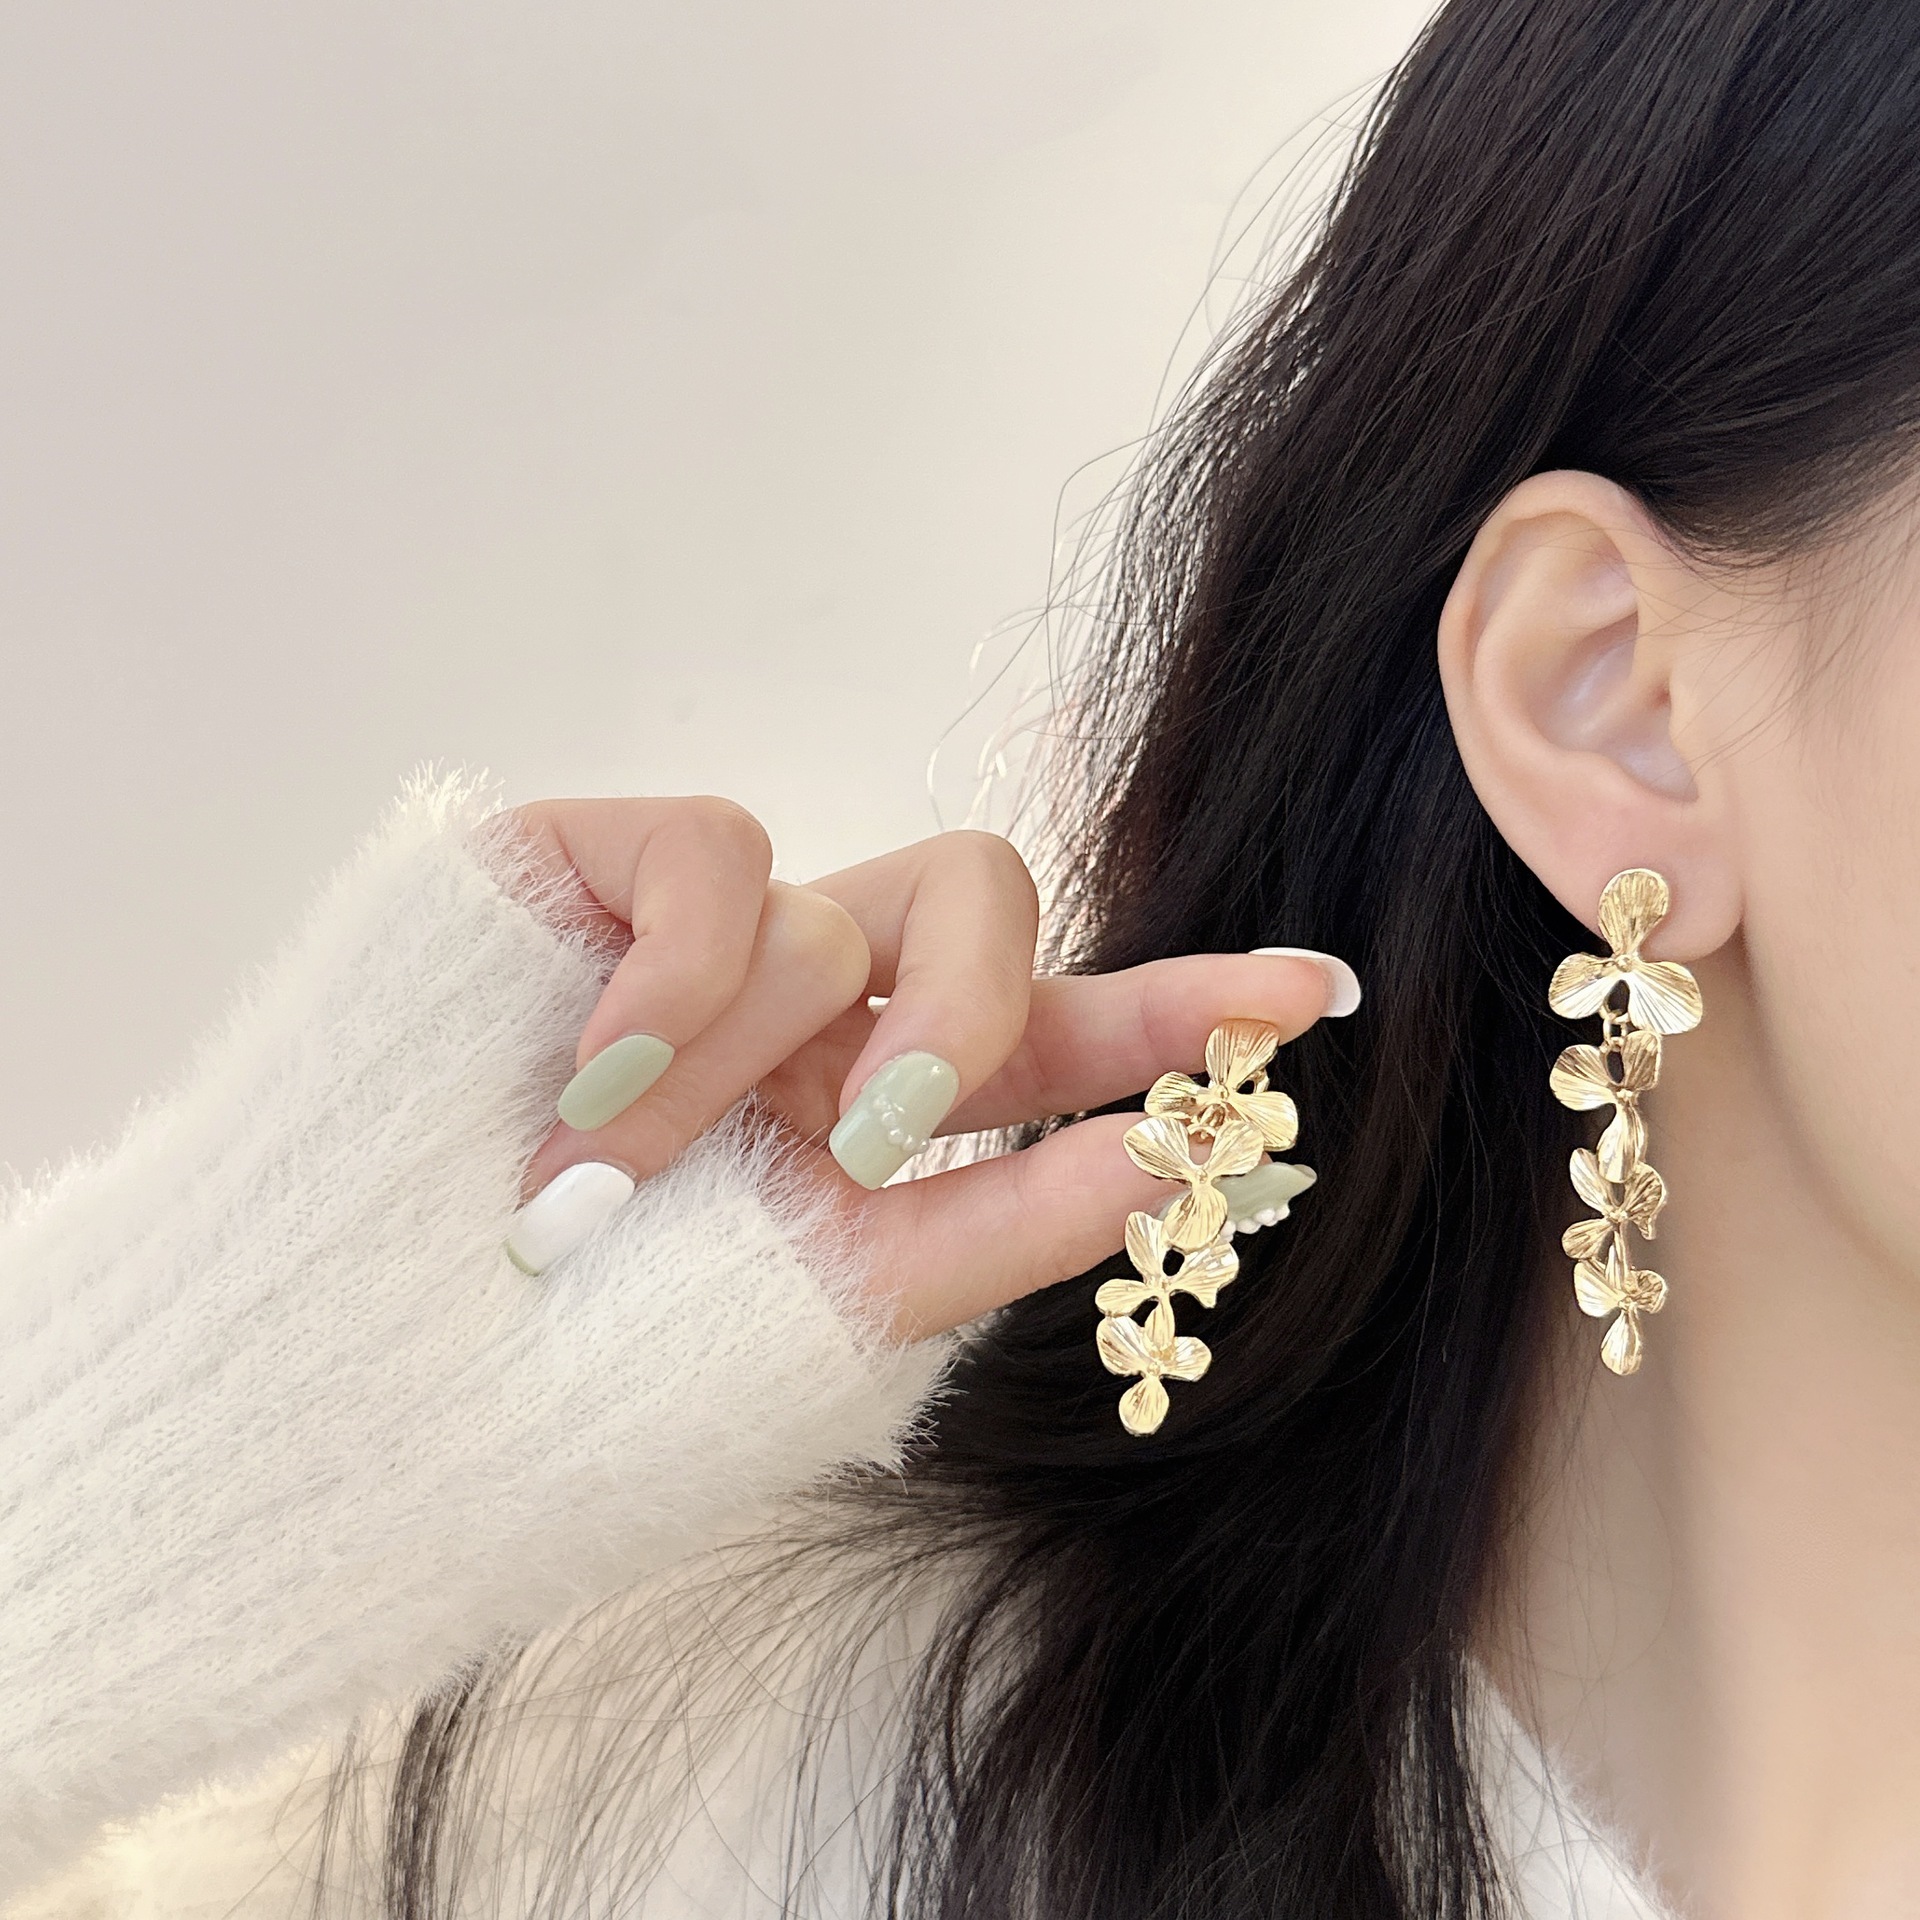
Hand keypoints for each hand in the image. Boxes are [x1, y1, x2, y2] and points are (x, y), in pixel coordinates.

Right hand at [504, 796, 1357, 1341]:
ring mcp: (699, 938)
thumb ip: (1005, 1227)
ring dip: (746, 1065)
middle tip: (884, 1132)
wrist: (354, 1371)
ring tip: (612, 1194)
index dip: (1186, 1006)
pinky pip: (714, 854)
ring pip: (839, 905)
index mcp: (871, 1116)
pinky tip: (590, 1077)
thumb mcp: (824, 1318)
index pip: (1060, 1038)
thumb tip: (1174, 1152)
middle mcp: (807, 1011)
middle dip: (973, 1010)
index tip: (1322, 997)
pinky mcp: (586, 866)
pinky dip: (676, 985)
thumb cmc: (580, 1375)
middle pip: (985, 900)